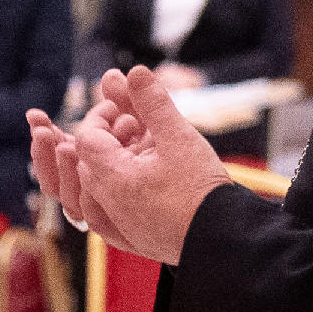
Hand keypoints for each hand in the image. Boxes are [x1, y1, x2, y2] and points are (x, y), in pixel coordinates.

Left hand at [31, 67, 227, 264]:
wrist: (226, 241)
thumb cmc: (202, 191)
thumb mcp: (179, 137)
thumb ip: (153, 102)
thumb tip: (134, 70)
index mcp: (112, 178)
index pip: (86, 137)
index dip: (103, 116)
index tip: (128, 109)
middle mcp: (107, 205)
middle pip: (89, 161)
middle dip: (108, 136)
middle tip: (137, 126)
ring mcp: (117, 225)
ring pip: (97, 186)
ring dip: (112, 162)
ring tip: (142, 149)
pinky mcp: (132, 240)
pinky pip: (107, 214)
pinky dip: (114, 192)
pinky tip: (135, 179)